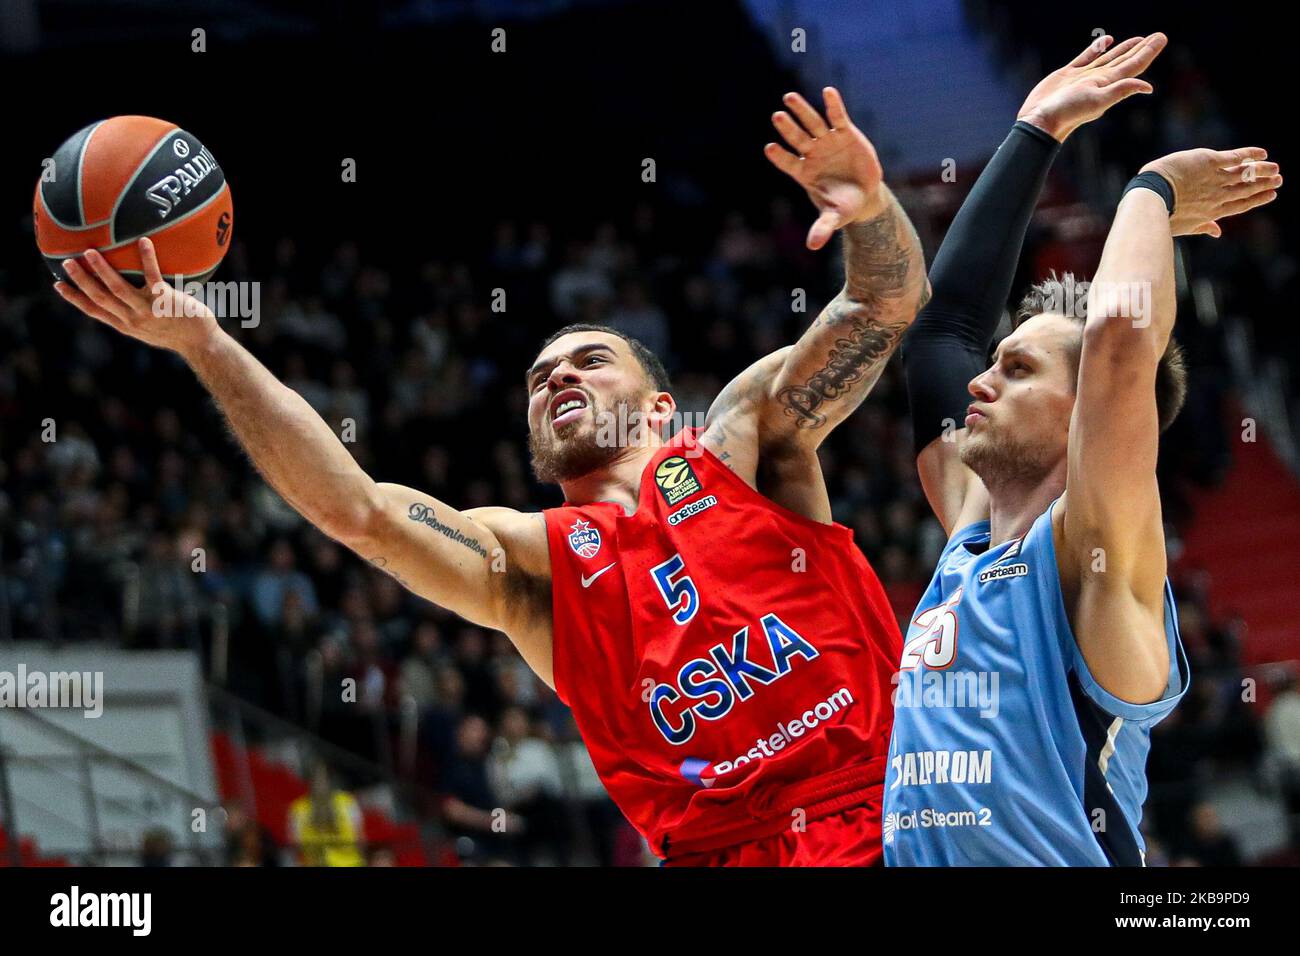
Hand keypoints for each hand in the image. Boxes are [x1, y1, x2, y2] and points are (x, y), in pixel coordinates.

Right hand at [54, 238, 219, 355]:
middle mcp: (132, 319)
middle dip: (81, 281)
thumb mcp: (151, 327)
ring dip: (102, 270)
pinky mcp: (165, 301)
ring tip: (91, 251)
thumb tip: (126, 296)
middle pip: (99, 298)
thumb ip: (136, 314)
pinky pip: (153, 276)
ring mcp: (147, 311)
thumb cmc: (179, 332)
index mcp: (126, 325)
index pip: (94, 311)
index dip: (74, 298)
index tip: (57, 285)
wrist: (202, 344)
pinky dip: (147, 258)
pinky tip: (144, 241)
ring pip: (118, 289)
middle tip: (66, 262)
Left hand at [764, 87, 884, 250]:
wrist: (864, 195)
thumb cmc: (844, 206)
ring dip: (802, 111)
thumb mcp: (834, 217)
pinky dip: (833, 105)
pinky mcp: (845, 133)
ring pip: (812, 124)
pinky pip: (837, 117)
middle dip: (787, 128)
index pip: (787, 163)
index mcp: (804, 173)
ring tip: (788, 97)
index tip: (769, 149)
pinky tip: (827, 92)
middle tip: (776, 116)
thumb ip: (822, 228)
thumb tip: (813, 247)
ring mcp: (827, 142)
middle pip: (797, 139)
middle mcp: (812, 155)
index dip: (780, 157)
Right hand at [1017, 32, 1165, 141]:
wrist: (1040, 120)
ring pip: (1109, 58)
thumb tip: (1148, 87)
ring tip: (1139, 39)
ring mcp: (1084, 77)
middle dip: (1142, 48)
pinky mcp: (1067, 75)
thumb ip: (1121, 90)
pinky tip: (1106, 41)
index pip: (1134, 65)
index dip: (1148, 51)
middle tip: (1159, 36)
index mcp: (1108, 84)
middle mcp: (1099, 80)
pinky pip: (1087, 57)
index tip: (1161, 38)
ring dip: (1124, 48)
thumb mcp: (1097, 100)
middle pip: (1126, 60)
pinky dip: (1097, 48)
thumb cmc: (1067, 112)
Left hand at [1140, 147, 1280, 236]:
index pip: (1240, 205)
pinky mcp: (1209, 162)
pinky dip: (1250, 154)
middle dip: (1264, 185)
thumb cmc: (1161, 215)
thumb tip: (1217, 232)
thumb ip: (1202, 227)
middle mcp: (1218, 196)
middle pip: (1246, 189)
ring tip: (1275, 168)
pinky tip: (1262, 153)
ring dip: (1262, 170)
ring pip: (1245, 174)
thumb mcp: (1183, 226)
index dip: (1257, 200)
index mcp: (1212, 212)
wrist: (1150, 198)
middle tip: (1279, 179)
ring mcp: (1215, 178)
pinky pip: (1235, 157)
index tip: (1271, 195)